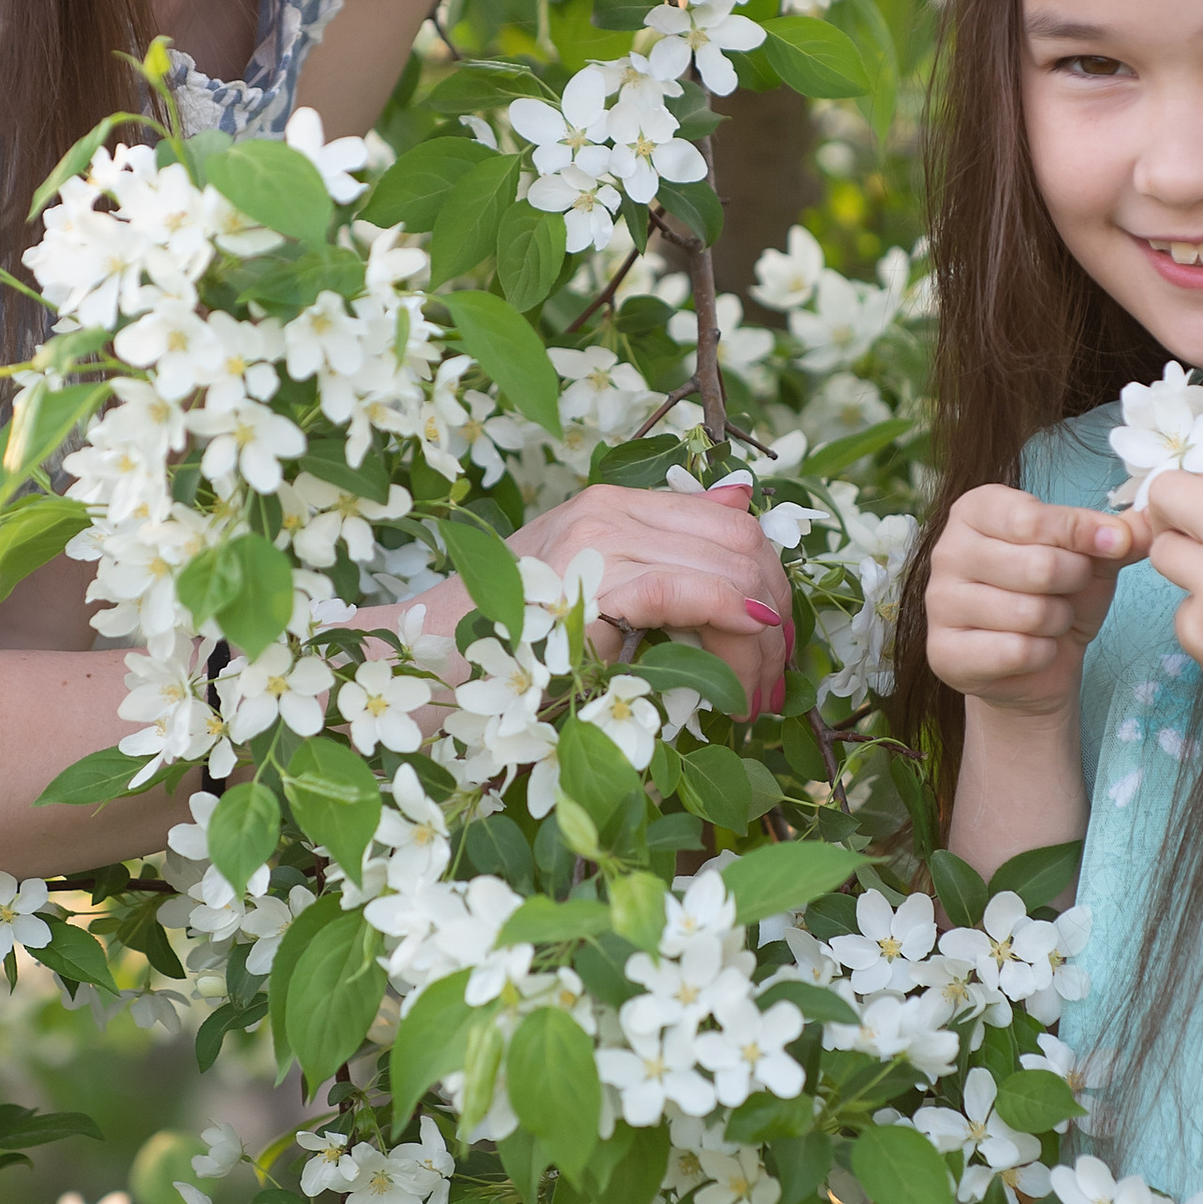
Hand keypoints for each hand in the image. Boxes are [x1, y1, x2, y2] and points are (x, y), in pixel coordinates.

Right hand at [510, 473, 793, 713]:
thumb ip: (658, 555)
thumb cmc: (501, 636)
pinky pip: (695, 596)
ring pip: (731, 572)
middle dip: (778, 617)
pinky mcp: (593, 581)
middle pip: (743, 544)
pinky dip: (731, 642)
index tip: (777, 642)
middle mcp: (609, 508)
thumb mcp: (590, 589)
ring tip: (753, 701)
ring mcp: (600, 539)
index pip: (729, 521)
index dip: (771, 582)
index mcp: (612, 503)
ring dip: (760, 647)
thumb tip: (741, 503)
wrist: (424, 655)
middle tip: (775, 681)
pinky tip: (734, 688)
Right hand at [924, 486, 1141, 722]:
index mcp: (976, 510)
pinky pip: (1016, 651)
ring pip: (1029, 612)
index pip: (1033, 516)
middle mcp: (947, 550)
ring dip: (1058, 622)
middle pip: (1037, 565)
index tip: (1114, 543)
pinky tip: (1031, 650)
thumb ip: (1119, 534)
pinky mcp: (942, 652)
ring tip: (1048, 620)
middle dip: (1073, 583)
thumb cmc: (1059, 595)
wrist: (1037, 665)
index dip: (1083, 533)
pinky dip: (1041, 655)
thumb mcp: (1093, 557)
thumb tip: (1149, 520)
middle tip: (1068, 590)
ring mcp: (938, 602)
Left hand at [1138, 467, 1202, 748]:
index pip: (1202, 475)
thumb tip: (1191, 499)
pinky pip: (1181, 614)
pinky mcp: (1200, 631)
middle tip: (1187, 545)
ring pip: (1162, 554)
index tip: (1202, 520)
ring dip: (1186, 574)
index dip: (1197, 501)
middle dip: (1168, 517)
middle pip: (1166, 495)